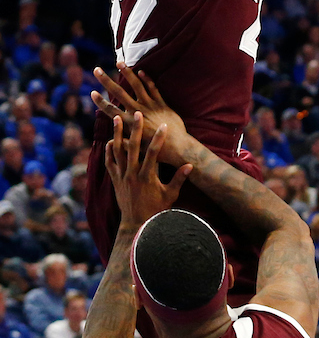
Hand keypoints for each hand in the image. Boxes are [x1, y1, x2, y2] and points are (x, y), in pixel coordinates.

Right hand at [92, 65, 189, 167]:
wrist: (178, 147)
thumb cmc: (156, 151)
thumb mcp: (136, 148)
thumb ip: (123, 143)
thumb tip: (111, 142)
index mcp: (129, 123)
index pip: (110, 110)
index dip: (100, 101)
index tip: (92, 92)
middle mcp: (138, 111)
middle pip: (119, 92)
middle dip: (106, 80)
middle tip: (97, 70)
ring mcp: (150, 106)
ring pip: (136, 85)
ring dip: (127, 73)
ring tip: (119, 62)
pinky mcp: (162, 104)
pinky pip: (153, 88)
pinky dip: (147, 79)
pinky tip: (141, 71)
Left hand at [106, 112, 190, 231]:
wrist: (136, 223)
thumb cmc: (156, 209)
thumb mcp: (170, 195)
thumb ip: (178, 179)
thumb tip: (190, 165)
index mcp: (147, 176)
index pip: (153, 153)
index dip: (158, 138)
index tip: (163, 126)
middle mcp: (132, 174)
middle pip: (133, 147)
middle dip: (135, 129)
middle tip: (137, 114)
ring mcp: (122, 176)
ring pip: (117, 151)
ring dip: (117, 134)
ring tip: (117, 119)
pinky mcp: (115, 180)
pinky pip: (109, 163)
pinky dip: (109, 151)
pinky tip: (110, 140)